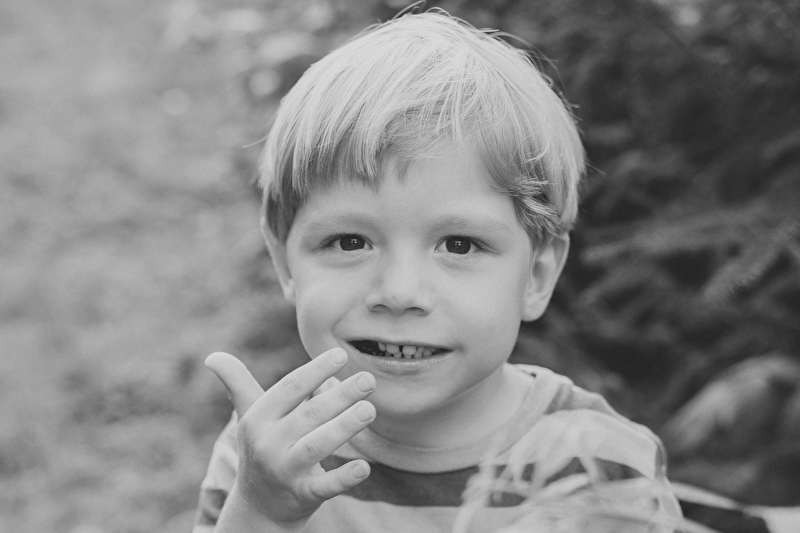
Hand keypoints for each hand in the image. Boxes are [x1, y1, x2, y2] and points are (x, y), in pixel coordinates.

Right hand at [205, 348, 375, 526]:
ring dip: (345, 427)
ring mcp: (285, 471)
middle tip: (368, 380)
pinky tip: (364, 467)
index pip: (289, 389)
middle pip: (309, 415)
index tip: (341, 354)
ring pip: (317, 446)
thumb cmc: (261, 446)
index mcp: (258, 419)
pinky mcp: (303, 496)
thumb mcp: (249, 416)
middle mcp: (269, 444)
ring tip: (370, 409)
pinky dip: (344, 478)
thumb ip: (237, 383)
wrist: (259, 505)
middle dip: (340, 396)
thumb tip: (212, 356)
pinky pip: (324, 487)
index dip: (315, 370)